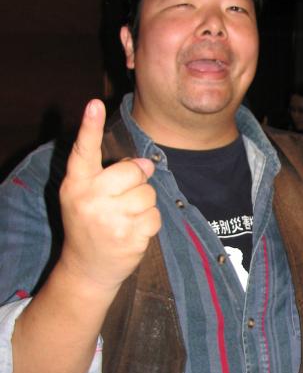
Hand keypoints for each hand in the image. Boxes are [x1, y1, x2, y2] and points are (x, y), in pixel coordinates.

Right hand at [58, 99, 160, 291]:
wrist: (87, 269)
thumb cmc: (90, 224)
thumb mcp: (85, 196)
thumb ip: (110, 174)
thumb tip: (146, 162)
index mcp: (76, 185)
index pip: (83, 151)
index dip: (89, 126)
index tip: (94, 104)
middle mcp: (90, 199)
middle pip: (132, 171)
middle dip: (137, 182)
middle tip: (123, 198)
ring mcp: (110, 219)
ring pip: (148, 194)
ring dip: (144, 204)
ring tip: (126, 218)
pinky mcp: (129, 236)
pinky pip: (155, 216)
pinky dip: (150, 223)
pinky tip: (134, 231)